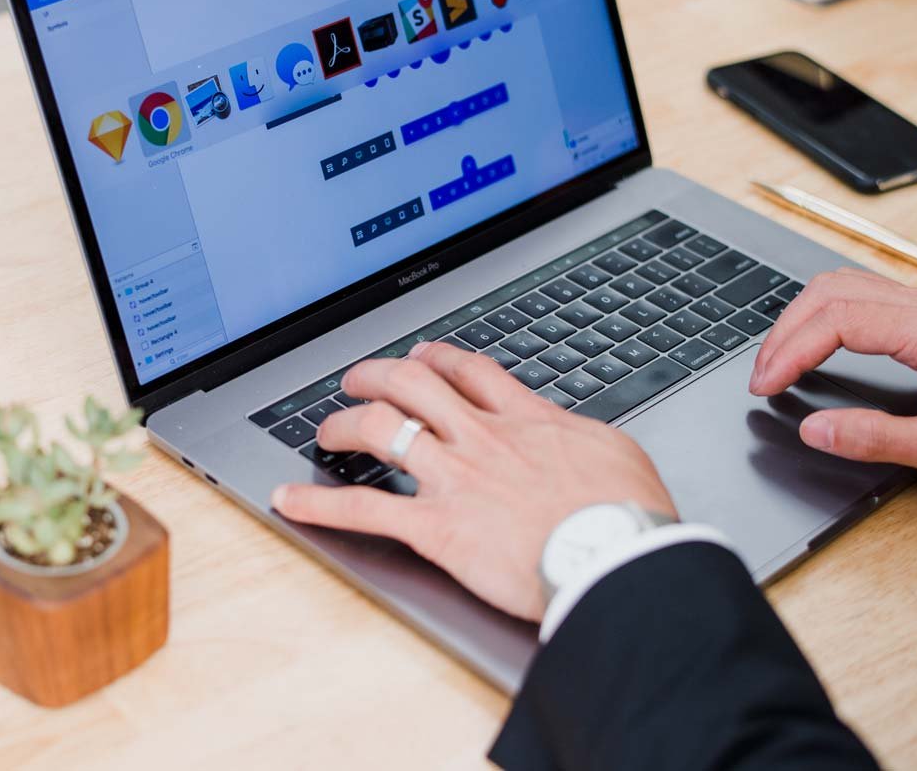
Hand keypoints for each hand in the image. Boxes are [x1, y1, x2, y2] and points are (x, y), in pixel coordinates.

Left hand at [270, 342, 675, 622]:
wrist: (620, 557)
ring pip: (380, 429)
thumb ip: (575, 437)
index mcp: (525, 420)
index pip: (469, 372)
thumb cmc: (628, 517)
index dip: (437, 359)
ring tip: (325, 431)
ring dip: (344, 426)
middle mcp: (480, 438)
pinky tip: (287, 500)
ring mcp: (453, 478)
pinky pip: (364, 509)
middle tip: (357, 382)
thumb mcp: (615, 454)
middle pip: (412, 384)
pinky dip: (319, 505)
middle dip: (376, 376)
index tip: (422, 358)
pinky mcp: (435, 526)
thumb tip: (567, 436)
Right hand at [750, 268, 916, 474]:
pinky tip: (817, 350)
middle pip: (830, 290)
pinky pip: (865, 297)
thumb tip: (814, 431)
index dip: (789, 351)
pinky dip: (826, 317)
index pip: (836, 320)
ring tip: (781, 362)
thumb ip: (876, 439)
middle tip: (763, 377)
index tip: (765, 386)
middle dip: (785, 331)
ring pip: (846, 284)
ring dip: (803, 318)